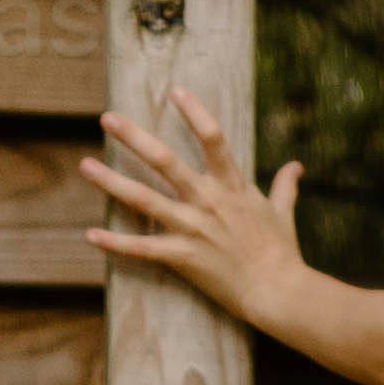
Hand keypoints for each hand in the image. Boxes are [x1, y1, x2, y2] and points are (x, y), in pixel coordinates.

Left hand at [82, 94, 303, 330]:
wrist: (279, 292)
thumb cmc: (282, 254)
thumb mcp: (283, 213)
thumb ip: (285, 186)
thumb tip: (297, 167)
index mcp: (231, 185)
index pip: (212, 137)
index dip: (194, 111)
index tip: (175, 91)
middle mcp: (207, 200)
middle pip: (164, 161)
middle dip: (133, 137)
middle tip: (107, 118)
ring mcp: (192, 228)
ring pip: (144, 199)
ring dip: (111, 182)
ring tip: (86, 165)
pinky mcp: (183, 257)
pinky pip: (143, 249)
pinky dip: (116, 244)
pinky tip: (91, 235)